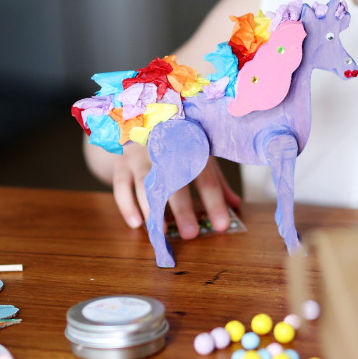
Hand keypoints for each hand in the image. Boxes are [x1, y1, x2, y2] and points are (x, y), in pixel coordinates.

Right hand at [109, 142, 240, 238]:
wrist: (135, 124)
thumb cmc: (173, 147)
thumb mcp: (196, 158)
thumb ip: (216, 181)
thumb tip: (236, 204)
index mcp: (190, 149)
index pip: (206, 178)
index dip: (215, 202)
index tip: (222, 225)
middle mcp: (165, 150)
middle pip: (175, 181)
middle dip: (183, 209)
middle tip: (191, 234)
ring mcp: (141, 156)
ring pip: (146, 183)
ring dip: (153, 209)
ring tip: (161, 232)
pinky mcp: (121, 164)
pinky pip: (121, 185)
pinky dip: (127, 206)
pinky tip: (137, 224)